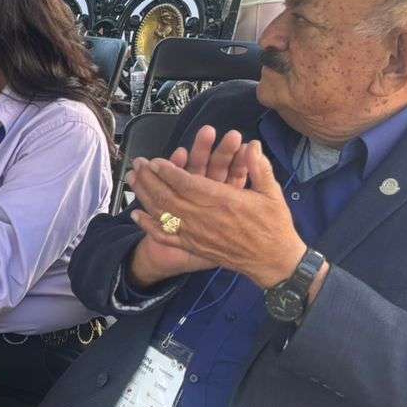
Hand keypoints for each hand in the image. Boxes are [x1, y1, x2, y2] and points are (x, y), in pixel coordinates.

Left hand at [127, 139, 306, 288]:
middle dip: (150, 178)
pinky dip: (150, 226)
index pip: (187, 184)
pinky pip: (167, 236)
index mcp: (223, 201)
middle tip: (137, 164)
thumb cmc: (274, 226)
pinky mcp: (194, 246)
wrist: (273, 261)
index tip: (155, 161)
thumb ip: (259, 167)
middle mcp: (205, 218)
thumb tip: (253, 145)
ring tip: (132, 180)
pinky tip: (137, 216)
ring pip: (163, 214)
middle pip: (168, 196)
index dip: (168, 171)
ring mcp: (197, 234)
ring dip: (144, 196)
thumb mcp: (272, 193)